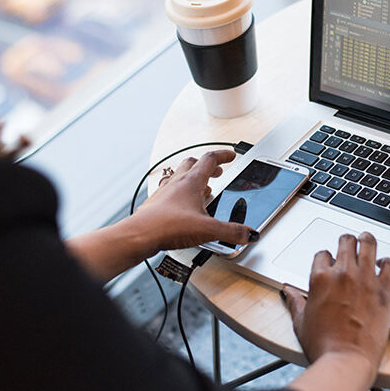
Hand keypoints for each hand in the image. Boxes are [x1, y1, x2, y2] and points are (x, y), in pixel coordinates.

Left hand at [129, 150, 254, 252]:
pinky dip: (180, 192)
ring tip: (202, 189)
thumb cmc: (168, 226)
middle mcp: (177, 182)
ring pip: (180, 175)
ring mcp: (164, 192)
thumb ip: (232, 232)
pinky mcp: (156, 204)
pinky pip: (170, 190)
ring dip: (193, 178)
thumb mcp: (208, 230)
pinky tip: (183, 206)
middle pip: (193, 163)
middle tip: (217, 171)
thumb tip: (249, 233)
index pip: (210, 159)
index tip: (231, 155)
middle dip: (207, 166)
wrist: (140, 235)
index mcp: (191, 181)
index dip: (223, 155)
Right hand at [283, 232, 389, 371]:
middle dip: (346, 242)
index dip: (326, 259)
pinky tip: (384, 265)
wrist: (346, 360)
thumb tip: (287, 291)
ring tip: (366, 241)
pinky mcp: (384, 290)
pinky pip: (389, 264)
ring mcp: (365, 279)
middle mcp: (343, 273)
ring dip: (366, 241)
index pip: (323, 254)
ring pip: (368, 244)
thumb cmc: (323, 344)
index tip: (330, 265)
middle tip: (349, 245)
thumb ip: (295, 301)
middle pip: (346, 241)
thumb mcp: (300, 321)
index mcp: (320, 278)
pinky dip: (387, 262)